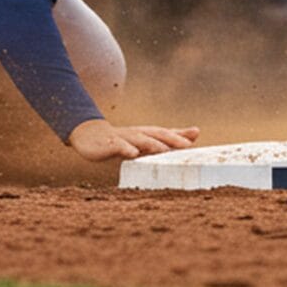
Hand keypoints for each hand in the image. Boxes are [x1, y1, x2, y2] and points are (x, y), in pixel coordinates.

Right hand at [66, 119, 199, 161]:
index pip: (167, 133)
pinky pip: (118, 145)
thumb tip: (196, 132)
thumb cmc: (123, 140)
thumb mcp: (147, 140)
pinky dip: (126, 148)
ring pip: (140, 139)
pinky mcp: (109, 144)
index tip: (195, 138)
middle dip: (172, 139)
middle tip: (187, 146)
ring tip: (164, 150)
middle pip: (157, 134)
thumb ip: (171, 136)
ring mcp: (124, 138)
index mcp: (148, 134)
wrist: (89, 135)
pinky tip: (132, 154)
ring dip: (152, 144)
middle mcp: (138, 134)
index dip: (181, 136)